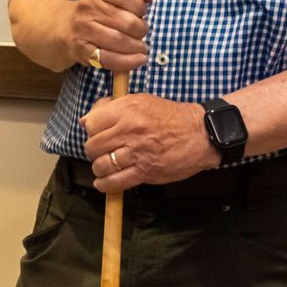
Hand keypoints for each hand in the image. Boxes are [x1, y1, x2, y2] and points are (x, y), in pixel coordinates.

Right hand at [71, 0, 155, 72]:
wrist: (70, 26)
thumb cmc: (105, 7)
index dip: (139, 5)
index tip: (140, 11)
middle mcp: (87, 7)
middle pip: (127, 22)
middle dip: (141, 29)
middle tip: (141, 31)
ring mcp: (83, 29)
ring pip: (119, 41)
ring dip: (137, 46)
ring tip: (140, 46)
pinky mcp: (82, 50)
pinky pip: (109, 59)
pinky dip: (127, 62)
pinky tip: (137, 59)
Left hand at [81, 94, 213, 192]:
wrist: (201, 133)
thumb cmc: (171, 116)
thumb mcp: (141, 101)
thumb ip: (112, 107)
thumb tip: (85, 119)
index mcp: (127, 110)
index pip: (91, 123)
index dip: (91, 130)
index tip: (98, 133)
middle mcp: (129, 130)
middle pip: (92, 146)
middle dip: (94, 150)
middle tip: (103, 151)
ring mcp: (137, 152)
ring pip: (101, 165)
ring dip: (99, 168)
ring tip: (106, 166)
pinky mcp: (145, 172)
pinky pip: (114, 183)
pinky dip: (105, 185)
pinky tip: (104, 182)